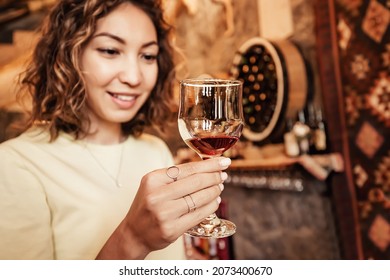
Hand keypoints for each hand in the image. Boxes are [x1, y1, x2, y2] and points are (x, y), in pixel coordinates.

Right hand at [96, 156, 230, 258]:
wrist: (134, 233)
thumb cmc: (148, 205)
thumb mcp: (154, 185)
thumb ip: (176, 176)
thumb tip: (206, 167)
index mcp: (153, 179)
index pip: (187, 168)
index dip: (209, 165)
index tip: (222, 161)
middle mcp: (157, 195)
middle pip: (196, 182)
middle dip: (214, 177)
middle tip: (223, 175)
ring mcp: (164, 213)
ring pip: (200, 198)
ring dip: (214, 191)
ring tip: (219, 187)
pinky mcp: (172, 229)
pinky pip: (199, 214)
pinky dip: (211, 206)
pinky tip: (215, 201)